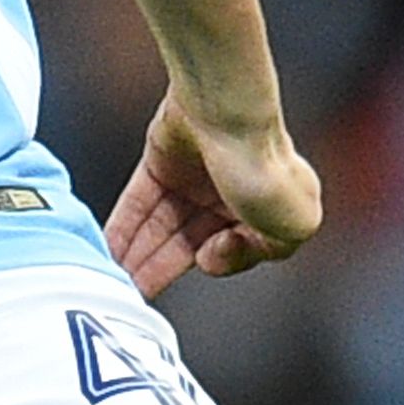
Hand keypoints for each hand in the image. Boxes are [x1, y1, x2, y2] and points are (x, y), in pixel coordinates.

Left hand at [105, 97, 321, 296]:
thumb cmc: (263, 167)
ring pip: (161, 228)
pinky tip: (108, 251)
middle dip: (160, 269)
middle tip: (133, 293)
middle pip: (189, 242)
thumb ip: (269, 250)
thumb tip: (220, 253)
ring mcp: (193, 180)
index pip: (238, 249)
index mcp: (268, 207)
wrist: (226, 111)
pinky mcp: (161, 165)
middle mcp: (229, 195)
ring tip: (115, 280)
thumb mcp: (295, 225)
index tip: (208, 259)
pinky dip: (123, 229)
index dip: (221, 261)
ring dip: (138, 256)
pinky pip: (139, 205)